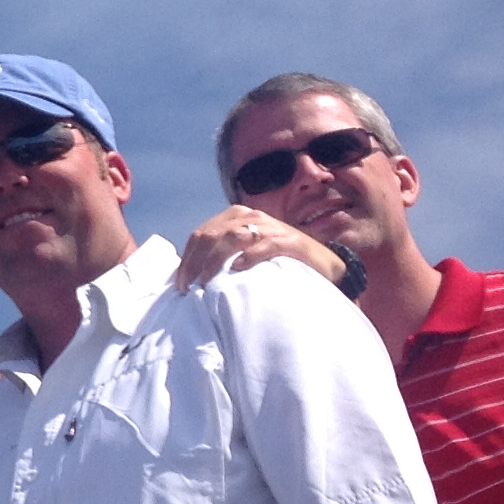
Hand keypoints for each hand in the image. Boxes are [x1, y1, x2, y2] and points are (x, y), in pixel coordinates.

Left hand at [174, 205, 341, 290]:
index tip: (180, 284)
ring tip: (206, 282)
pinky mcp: (289, 240)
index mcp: (235, 217)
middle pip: (211, 235)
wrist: (323, 265)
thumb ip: (222, 254)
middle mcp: (251, 216)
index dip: (187, 259)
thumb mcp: (245, 253)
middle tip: (189, 287)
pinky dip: (249, 255)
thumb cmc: (278, 261)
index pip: (201, 234)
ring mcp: (271, 227)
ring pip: (232, 237)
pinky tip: (238, 268)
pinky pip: (265, 244)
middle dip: (195, 262)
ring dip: (215, 260)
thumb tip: (191, 273)